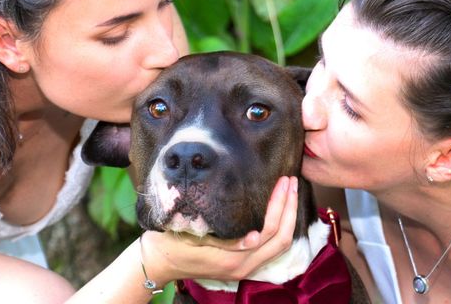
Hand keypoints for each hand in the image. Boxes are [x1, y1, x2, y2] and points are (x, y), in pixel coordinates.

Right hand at [141, 176, 298, 283]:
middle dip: (290, 208)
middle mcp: (243, 267)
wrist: (159, 260)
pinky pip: (272, 248)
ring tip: (290, 191)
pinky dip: (281, 227)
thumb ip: (223, 238)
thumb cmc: (172, 240)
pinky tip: (281, 208)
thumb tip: (255, 237)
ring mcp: (244, 268)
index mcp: (233, 260)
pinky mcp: (242, 265)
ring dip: (289, 218)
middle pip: (281, 239)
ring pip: (280, 246)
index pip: (269, 232)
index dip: (279, 207)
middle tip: (291, 181)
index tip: (282, 182)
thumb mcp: (192, 234)